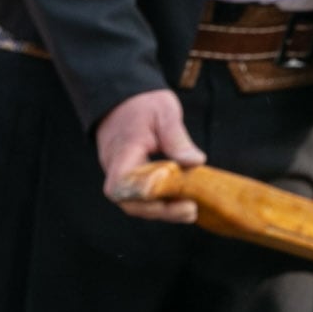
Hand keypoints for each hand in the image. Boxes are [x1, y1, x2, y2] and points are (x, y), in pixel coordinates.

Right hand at [97, 90, 206, 222]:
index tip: (169, 192)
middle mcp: (116, 169)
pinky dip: (161, 203)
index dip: (143, 194)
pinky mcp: (130, 179)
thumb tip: (196, 162)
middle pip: (130, 201)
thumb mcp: (164, 113)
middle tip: (190, 210)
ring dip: (162, 210)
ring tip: (191, 210)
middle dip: (159, 210)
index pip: (122, 184)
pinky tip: (184, 203)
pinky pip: (142, 197)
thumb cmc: (143, 104)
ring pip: (136, 203)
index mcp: (122, 153)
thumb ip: (177, 139)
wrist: (122, 100)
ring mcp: (121, 176)